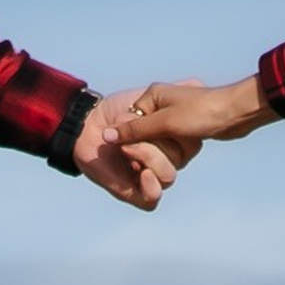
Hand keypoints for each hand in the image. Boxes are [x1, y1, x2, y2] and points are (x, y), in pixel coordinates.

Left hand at [74, 90, 193, 211]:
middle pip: (179, 161)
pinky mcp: (132, 192)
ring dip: (149, 157)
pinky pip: (152, 200)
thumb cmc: (116, 110)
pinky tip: (142, 172)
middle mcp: (164, 160)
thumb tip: (197, 84)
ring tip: (127, 147)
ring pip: (167, 177)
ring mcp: (149, 177)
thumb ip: (171, 91)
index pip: (191, 144)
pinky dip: (151, 187)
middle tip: (131, 130)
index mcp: (172, 142)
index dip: (177, 131)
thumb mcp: (146, 97)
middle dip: (155, 141)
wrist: (86, 124)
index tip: (157, 116)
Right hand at [121, 75, 271, 153]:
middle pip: (142, 134)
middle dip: (153, 145)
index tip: (140, 152)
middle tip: (169, 145)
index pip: (129, 123)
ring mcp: (173, 114)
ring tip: (182, 143)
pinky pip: (170, 142)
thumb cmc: (202, 113)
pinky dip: (175, 149)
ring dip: (166, 148)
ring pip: (157, 141)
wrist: (237, 113)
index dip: (134, 141)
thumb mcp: (165, 124)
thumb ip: (135, 131)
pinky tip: (187, 146)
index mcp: (151, 96)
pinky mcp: (184, 125)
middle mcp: (159, 103)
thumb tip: (106, 136)